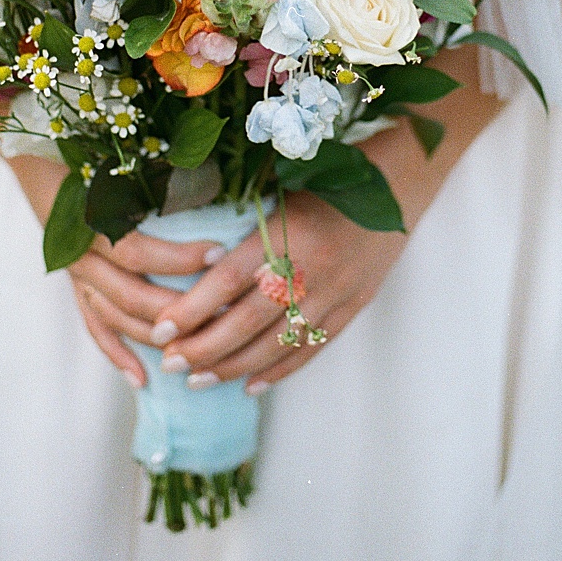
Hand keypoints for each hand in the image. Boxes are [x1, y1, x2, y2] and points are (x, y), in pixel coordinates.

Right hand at [5, 154, 224, 387]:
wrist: (37, 159)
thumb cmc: (88, 156)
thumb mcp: (121, 163)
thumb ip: (158, 177)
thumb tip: (215, 178)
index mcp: (90, 222)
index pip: (137, 251)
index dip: (179, 258)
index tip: (220, 254)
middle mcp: (81, 255)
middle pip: (131, 295)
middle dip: (178, 309)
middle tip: (223, 314)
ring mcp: (78, 275)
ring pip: (117, 317)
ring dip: (156, 335)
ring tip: (197, 347)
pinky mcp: (76, 286)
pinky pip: (96, 327)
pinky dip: (117, 354)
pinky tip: (141, 379)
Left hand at [148, 43, 503, 392]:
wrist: (400, 179)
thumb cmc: (330, 175)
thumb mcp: (282, 189)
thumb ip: (243, 227)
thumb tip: (185, 264)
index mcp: (288, 230)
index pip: (229, 281)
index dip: (193, 310)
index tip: (161, 330)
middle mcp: (313, 266)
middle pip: (250, 320)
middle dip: (205, 348)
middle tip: (171, 364)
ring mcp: (338, 289)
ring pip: (279, 342)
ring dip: (235, 366)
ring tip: (198, 380)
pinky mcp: (356, 302)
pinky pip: (314, 345)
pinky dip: (281, 369)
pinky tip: (250, 385)